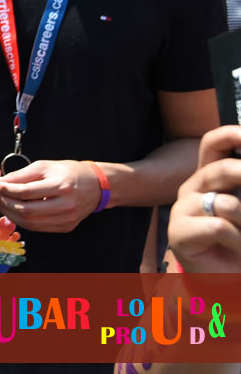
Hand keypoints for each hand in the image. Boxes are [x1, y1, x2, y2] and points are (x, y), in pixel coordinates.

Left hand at [0, 159, 98, 232]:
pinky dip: (22, 220)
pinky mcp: (66, 227)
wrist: (96, 186)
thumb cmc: (68, 172)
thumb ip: (21, 175)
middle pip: (26, 210)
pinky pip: (38, 228)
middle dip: (5, 203)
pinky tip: (13, 211)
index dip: (6, 189)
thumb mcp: (44, 166)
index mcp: (61, 186)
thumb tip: (0, 183)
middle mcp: (66, 205)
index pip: (25, 192)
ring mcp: (67, 219)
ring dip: (10, 214)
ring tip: (0, 202)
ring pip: (30, 223)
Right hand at [169, 125, 240, 272]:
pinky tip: (236, 249)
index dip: (232, 134)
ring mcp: (183, 208)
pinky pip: (220, 227)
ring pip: (227, 204)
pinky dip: (238, 241)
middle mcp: (193, 187)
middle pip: (222, 170)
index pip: (213, 143)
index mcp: (210, 175)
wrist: (223, 278)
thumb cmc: (238, 240)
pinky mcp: (178, 232)